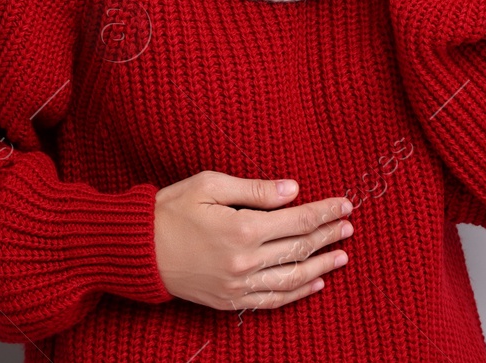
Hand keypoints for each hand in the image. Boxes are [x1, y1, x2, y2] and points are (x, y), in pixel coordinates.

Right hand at [153, 171, 353, 310]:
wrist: (136, 250)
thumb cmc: (170, 209)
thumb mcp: (210, 185)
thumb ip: (255, 189)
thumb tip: (293, 190)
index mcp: (242, 228)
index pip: (297, 219)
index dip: (324, 211)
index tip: (345, 204)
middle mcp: (245, 261)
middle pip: (299, 248)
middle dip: (328, 235)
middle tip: (350, 226)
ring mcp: (237, 285)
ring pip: (291, 278)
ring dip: (321, 266)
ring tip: (342, 256)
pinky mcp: (229, 300)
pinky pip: (272, 300)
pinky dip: (296, 293)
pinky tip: (314, 284)